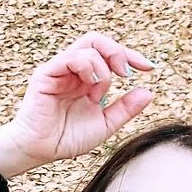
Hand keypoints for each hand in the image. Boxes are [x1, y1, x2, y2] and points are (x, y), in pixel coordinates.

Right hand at [0, 33, 153, 177]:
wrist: (42, 151)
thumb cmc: (67, 138)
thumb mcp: (106, 123)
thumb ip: (126, 108)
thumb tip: (149, 91)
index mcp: (86, 78)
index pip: (109, 53)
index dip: (130, 55)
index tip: (149, 67)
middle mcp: (73, 70)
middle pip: (97, 40)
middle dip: (118, 52)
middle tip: (126, 72)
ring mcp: (59, 70)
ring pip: (87, 46)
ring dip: (103, 66)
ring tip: (100, 91)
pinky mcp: (45, 74)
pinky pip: (68, 57)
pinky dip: (85, 65)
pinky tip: (91, 84)